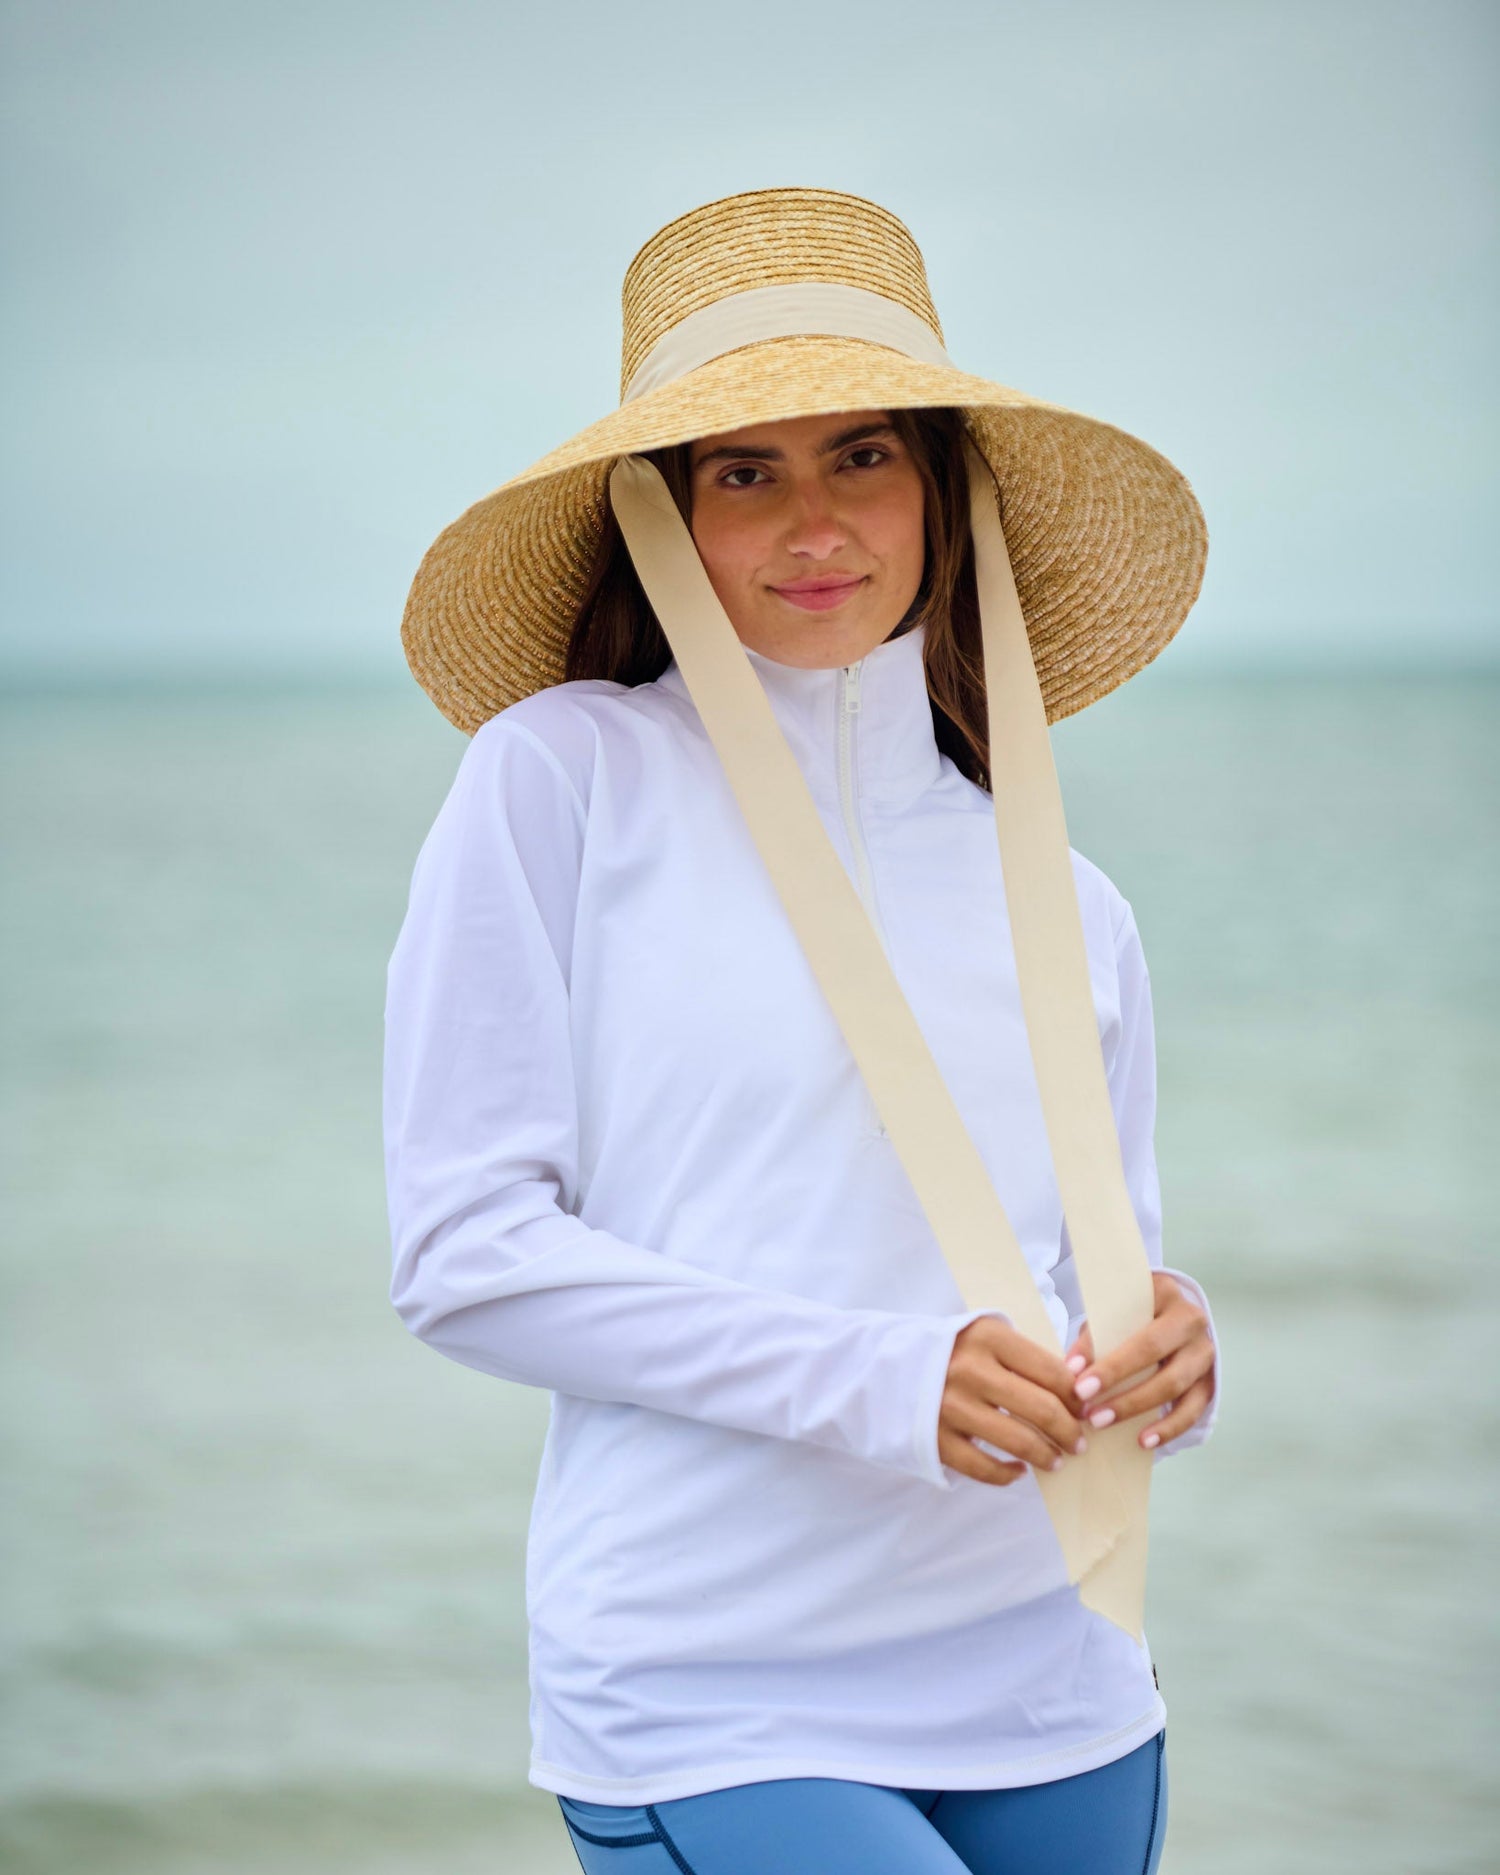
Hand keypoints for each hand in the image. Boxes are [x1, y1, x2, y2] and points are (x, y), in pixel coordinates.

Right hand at [938, 1315, 1090, 1486]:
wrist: (884, 1365)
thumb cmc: (950, 1351)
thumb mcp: (986, 1336)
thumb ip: (1027, 1356)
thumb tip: (1079, 1385)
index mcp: (989, 1337)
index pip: (1052, 1371)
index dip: (1077, 1396)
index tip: (1085, 1410)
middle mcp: (971, 1370)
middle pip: (1042, 1409)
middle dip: (1070, 1432)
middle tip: (1078, 1442)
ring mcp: (951, 1406)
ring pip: (1019, 1442)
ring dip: (1047, 1456)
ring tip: (1056, 1460)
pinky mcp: (936, 1438)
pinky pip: (984, 1468)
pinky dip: (1008, 1475)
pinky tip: (1019, 1471)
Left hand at [1065, 1270, 1215, 1450]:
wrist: (1171, 1321)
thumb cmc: (1133, 1318)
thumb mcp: (1114, 1314)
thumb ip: (1096, 1336)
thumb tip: (1071, 1370)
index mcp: (1164, 1293)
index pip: (1130, 1319)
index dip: (1102, 1348)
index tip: (1072, 1372)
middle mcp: (1191, 1320)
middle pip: (1154, 1350)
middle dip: (1115, 1378)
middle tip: (1083, 1401)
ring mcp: (1204, 1352)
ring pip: (1173, 1383)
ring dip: (1134, 1406)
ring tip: (1100, 1422)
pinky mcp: (1210, 1382)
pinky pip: (1192, 1410)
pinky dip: (1168, 1428)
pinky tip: (1143, 1441)